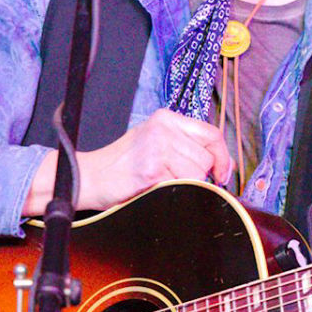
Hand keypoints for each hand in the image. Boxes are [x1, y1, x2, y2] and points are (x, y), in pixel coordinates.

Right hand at [28, 108, 232, 213]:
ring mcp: (157, 147)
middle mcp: (163, 128)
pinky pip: (180, 186)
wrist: (87, 176)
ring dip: (183, 185)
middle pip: (206, 159)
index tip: (223, 173)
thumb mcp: (156, 142)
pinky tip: (151, 187)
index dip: (223, 157)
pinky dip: (170, 193)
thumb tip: (223, 163)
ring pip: (196, 175)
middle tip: (173, 178)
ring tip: (159, 181)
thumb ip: (186, 145)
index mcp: (167, 118)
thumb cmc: (123, 164)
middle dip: (198, 176)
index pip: (212, 134)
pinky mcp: (151, 169)